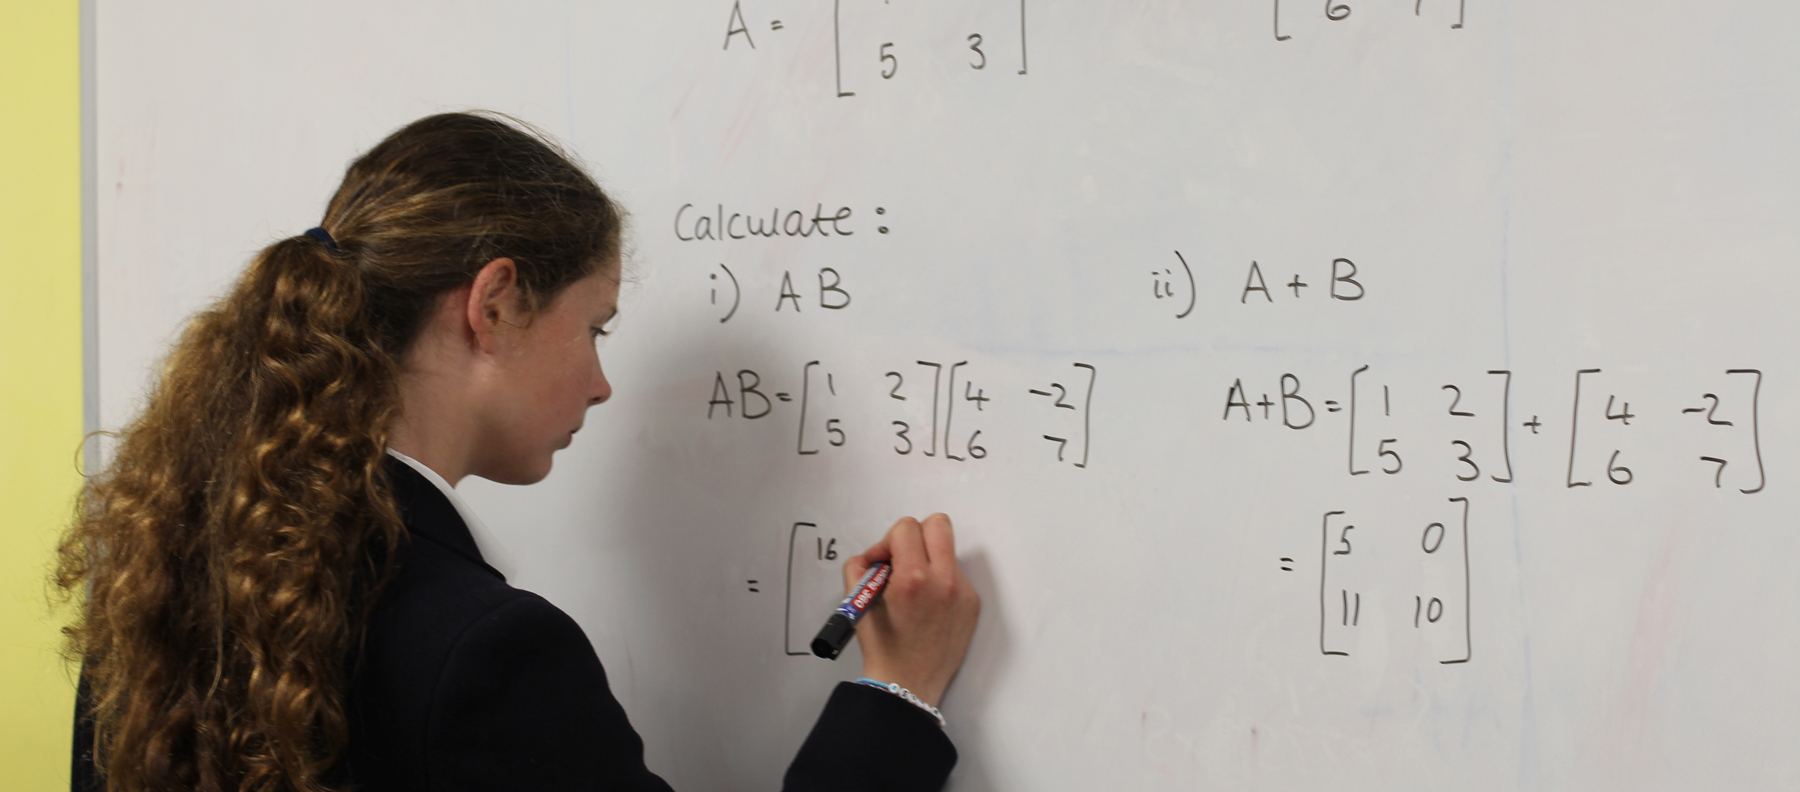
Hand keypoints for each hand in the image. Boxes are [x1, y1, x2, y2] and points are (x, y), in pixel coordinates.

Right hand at [843, 513, 980, 707]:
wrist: (909, 684)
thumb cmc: (884, 648)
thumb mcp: (859, 603)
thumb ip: (860, 568)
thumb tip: (872, 555)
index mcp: (914, 578)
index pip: (907, 527)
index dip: (887, 541)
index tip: (882, 562)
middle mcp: (944, 580)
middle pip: (938, 524)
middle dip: (916, 536)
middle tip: (902, 559)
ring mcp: (963, 592)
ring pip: (948, 550)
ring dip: (928, 558)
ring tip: (913, 587)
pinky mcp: (972, 604)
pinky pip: (956, 574)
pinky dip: (940, 580)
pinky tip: (926, 604)